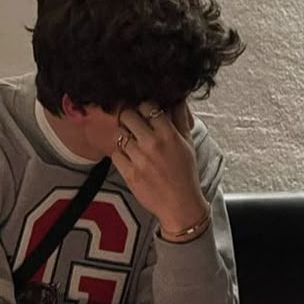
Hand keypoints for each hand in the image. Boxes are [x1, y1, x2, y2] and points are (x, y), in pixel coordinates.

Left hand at [110, 102, 206, 232]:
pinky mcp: (129, 173)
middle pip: (128, 115)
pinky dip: (120, 154)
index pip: (148, 106)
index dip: (144, 107)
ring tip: (130, 143)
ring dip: (123, 136)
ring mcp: (139, 159)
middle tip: (132, 124)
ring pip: (119, 134)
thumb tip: (176, 99)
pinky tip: (128, 157)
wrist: (180, 205)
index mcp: (169, 134)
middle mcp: (152, 144)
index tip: (144, 113)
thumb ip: (180, 119)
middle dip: (128, 117)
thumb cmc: (185, 174)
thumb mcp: (188, 143)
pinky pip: (115, 154)